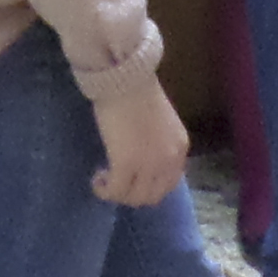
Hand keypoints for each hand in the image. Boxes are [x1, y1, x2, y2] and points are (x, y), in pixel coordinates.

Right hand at [88, 77, 189, 207]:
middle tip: (116, 182)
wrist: (126, 78)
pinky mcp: (126, 165)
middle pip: (153, 196)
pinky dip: (105, 191)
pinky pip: (115, 191)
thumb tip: (141, 155)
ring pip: (135, 198)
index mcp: (180, 147)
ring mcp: (149, 166)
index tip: (133, 178)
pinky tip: (97, 180)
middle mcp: (169, 161)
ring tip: (105, 179)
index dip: (149, 186)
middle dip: (133, 194)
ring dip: (118, 194)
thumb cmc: (138, 91)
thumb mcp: (159, 122)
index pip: (169, 182)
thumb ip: (157, 142)